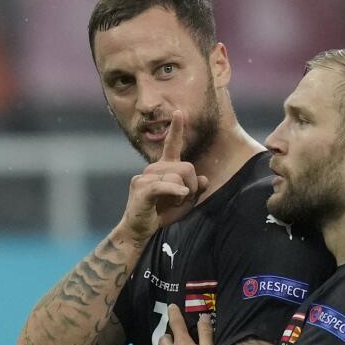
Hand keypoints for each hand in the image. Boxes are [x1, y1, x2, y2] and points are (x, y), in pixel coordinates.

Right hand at [119, 110, 208, 241]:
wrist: (139, 232)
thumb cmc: (160, 216)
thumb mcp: (183, 203)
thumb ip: (195, 189)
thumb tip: (205, 179)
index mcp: (163, 169)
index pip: (171, 145)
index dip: (176, 129)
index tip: (179, 113)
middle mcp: (153, 168)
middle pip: (186, 167)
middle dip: (192, 185)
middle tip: (182, 199)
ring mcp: (145, 176)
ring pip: (178, 176)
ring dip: (182, 194)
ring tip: (171, 204)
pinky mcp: (142, 188)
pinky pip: (165, 184)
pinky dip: (175, 190)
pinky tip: (180, 195)